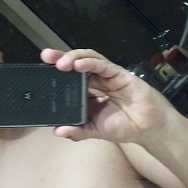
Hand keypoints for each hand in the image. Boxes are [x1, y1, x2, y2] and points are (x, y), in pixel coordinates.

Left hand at [40, 48, 175, 142]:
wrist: (148, 129)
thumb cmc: (124, 127)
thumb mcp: (95, 131)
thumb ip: (78, 131)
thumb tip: (58, 131)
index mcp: (88, 94)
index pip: (68, 79)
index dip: (55, 74)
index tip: (40, 71)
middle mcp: (95, 82)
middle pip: (75, 65)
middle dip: (59, 58)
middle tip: (45, 56)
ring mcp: (107, 76)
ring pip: (87, 60)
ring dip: (73, 58)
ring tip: (60, 63)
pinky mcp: (119, 74)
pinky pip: (102, 65)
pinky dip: (89, 63)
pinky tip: (78, 65)